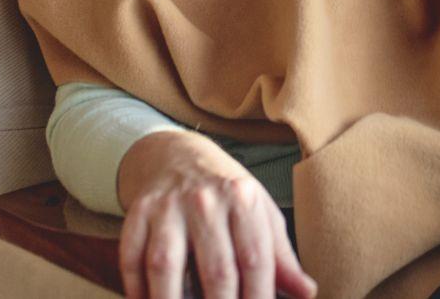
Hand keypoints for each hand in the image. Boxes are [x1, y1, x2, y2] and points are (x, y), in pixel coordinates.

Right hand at [117, 131, 315, 298]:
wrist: (178, 155)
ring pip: (166, 265)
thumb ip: (281, 256)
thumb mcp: (260, 213)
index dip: (258, 298)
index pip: (255, 260)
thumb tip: (307, 292)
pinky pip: (132, 259)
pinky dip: (137, 290)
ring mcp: (168, 206)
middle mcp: (206, 200)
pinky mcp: (137, 212)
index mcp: (244, 199)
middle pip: (216, 269)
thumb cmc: (227, 195)